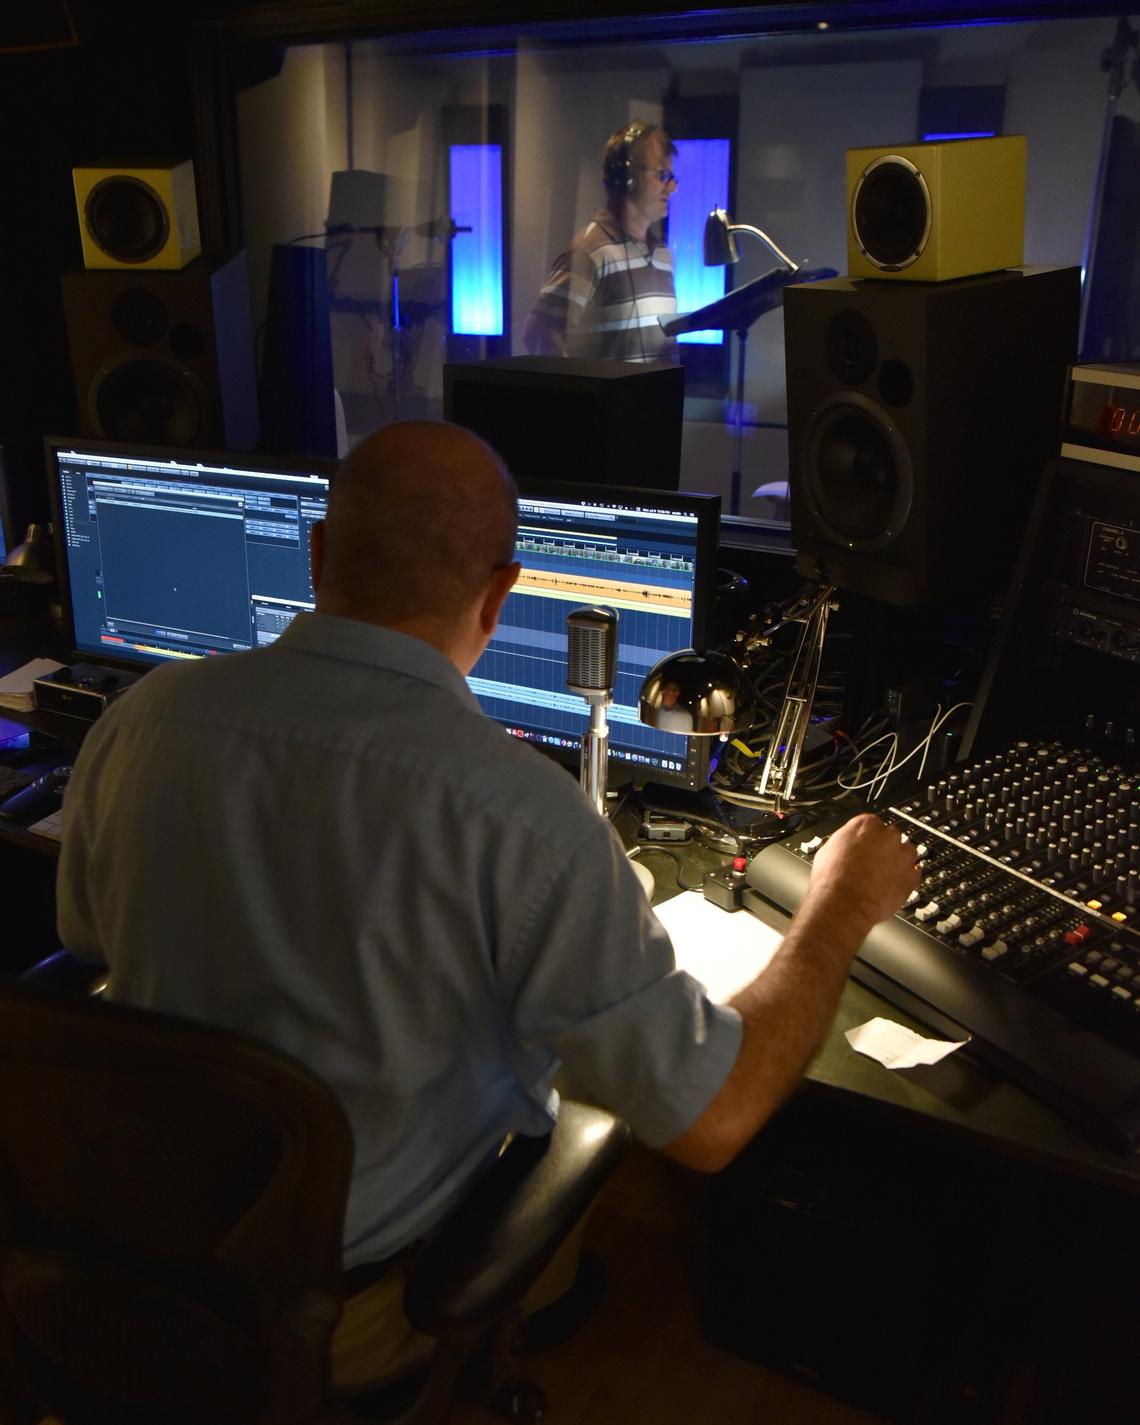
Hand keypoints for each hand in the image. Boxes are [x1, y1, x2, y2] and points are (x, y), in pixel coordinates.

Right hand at [807, 814, 919, 929]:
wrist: (843, 904)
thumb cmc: (832, 879)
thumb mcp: (828, 850)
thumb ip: (845, 842)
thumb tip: (846, 847)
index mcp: (866, 824)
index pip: (872, 824)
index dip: (868, 839)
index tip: (866, 847)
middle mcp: (887, 836)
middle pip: (891, 837)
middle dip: (884, 849)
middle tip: (873, 863)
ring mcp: (902, 855)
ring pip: (907, 853)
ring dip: (898, 862)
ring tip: (883, 876)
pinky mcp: (911, 876)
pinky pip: (913, 874)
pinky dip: (904, 879)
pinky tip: (890, 886)